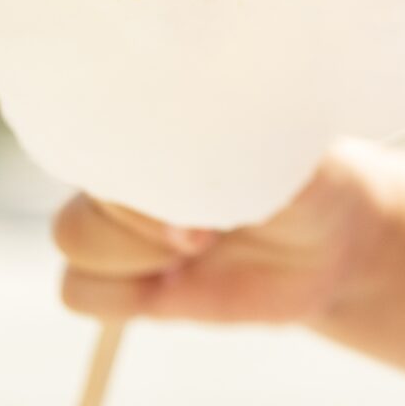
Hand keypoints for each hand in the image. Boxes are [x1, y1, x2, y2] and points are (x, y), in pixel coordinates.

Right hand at [52, 144, 386, 325]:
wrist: (332, 242)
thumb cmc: (309, 177)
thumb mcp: (286, 151)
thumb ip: (237, 141)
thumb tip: (186, 159)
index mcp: (159, 112)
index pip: (96, 120)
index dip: (140, 160)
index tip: (199, 181)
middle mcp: (130, 161)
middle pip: (84, 180)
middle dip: (146, 215)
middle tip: (211, 228)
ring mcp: (121, 221)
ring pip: (72, 236)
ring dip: (136, 253)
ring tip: (200, 247)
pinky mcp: (124, 278)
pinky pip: (79, 291)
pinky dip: (125, 293)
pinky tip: (176, 281)